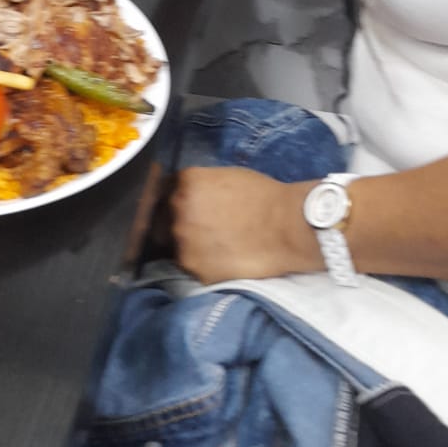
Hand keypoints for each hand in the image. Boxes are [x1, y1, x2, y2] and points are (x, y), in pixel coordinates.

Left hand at [170, 167, 322, 283]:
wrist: (287, 226)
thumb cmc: (263, 196)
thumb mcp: (224, 177)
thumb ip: (196, 187)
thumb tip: (184, 196)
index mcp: (184, 184)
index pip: (160, 192)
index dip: (170, 201)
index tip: (178, 208)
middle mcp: (177, 211)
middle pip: (160, 221)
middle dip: (173, 224)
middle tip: (199, 229)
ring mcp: (183, 243)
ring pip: (173, 246)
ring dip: (187, 246)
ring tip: (214, 245)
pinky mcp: (195, 269)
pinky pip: (191, 266)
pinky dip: (202, 264)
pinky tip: (222, 258)